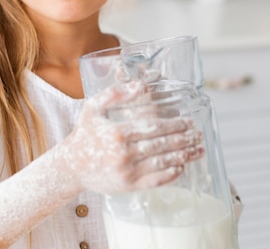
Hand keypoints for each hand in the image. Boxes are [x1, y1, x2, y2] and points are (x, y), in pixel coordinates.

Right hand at [64, 82, 204, 193]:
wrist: (71, 166)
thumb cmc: (84, 133)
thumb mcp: (93, 107)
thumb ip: (116, 93)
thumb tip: (141, 84)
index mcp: (117, 133)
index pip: (153, 128)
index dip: (174, 125)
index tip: (189, 122)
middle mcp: (123, 154)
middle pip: (162, 145)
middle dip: (184, 139)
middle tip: (198, 134)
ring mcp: (127, 172)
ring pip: (162, 163)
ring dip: (183, 156)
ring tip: (197, 150)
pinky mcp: (128, 186)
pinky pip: (155, 180)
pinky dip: (171, 174)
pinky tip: (181, 166)